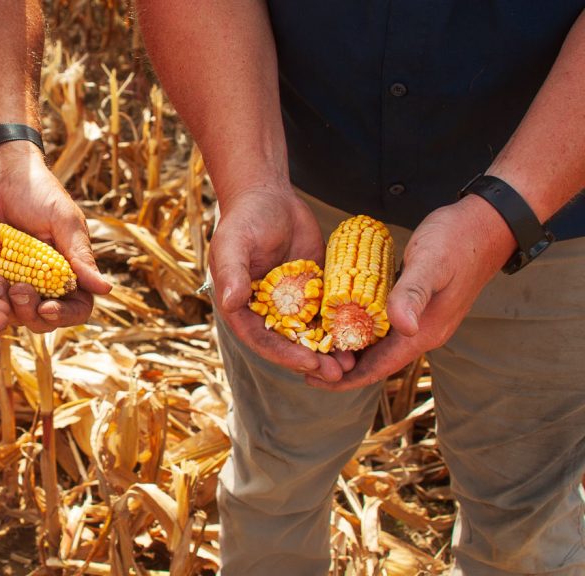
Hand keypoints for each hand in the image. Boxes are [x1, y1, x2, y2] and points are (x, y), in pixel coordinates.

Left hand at [0, 141, 110, 331]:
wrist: (0, 173)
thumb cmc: (39, 191)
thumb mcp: (63, 221)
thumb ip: (80, 256)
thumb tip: (106, 289)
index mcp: (69, 271)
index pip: (76, 308)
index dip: (63, 316)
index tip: (46, 308)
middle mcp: (44, 281)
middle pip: (41, 318)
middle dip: (28, 310)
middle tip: (16, 288)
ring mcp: (14, 279)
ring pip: (11, 313)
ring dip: (1, 303)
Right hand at [211, 187, 355, 381]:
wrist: (268, 196)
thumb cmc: (245, 218)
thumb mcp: (234, 243)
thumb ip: (231, 273)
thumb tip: (230, 303)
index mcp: (241, 307)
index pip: (262, 339)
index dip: (284, 354)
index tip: (308, 363)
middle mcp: (265, 310)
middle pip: (289, 343)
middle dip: (313, 360)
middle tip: (338, 373)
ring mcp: (291, 302)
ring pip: (311, 332)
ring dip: (330, 349)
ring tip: (353, 362)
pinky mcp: (312, 289)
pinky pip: (328, 311)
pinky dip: (342, 324)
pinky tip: (363, 334)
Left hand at [306, 195, 515, 389]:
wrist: (487, 223)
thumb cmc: (458, 240)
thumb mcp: (431, 264)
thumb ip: (414, 294)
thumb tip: (403, 329)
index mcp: (424, 331)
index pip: (379, 367)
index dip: (345, 378)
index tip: (311, 380)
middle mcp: (421, 331)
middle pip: (374, 360)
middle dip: (340, 366)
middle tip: (302, 362)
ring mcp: (420, 318)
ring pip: (376, 343)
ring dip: (347, 347)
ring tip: (313, 345)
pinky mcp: (415, 303)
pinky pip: (381, 324)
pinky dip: (358, 327)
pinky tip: (337, 319)